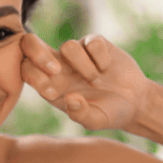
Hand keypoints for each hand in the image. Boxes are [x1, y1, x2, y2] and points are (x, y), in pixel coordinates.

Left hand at [19, 32, 151, 131]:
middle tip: (56, 70)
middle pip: (31, 44)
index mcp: (51, 84)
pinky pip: (92, 42)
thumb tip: (70, 99)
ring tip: (97, 82)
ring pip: (68, 46)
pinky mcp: (96, 43)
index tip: (54, 92)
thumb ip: (81, 114)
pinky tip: (107, 69)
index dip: (34, 77)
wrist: (135, 102)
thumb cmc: (109, 113)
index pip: (27, 70)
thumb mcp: (95, 121)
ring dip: (83, 66)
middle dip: (37, 53)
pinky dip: (100, 57)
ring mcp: (77, 53)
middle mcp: (59, 66)